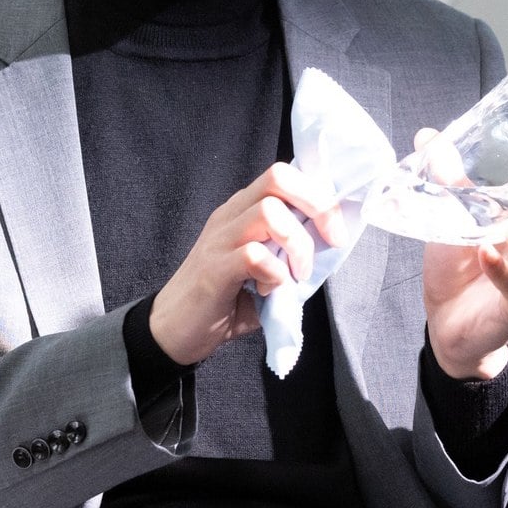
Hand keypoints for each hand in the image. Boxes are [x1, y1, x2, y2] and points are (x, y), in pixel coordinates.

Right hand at [150, 162, 348, 365]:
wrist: (171, 332)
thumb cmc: (223, 302)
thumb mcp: (267, 273)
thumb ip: (292, 255)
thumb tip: (332, 248)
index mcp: (243, 210)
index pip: (284, 176)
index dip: (319, 194)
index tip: (336, 230)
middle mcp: (231, 215)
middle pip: (278, 178)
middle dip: (317, 206)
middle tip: (330, 241)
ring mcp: (219, 239)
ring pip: (269, 212)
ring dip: (296, 245)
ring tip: (295, 275)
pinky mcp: (213, 269)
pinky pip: (253, 255)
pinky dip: (274, 275)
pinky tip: (268, 292)